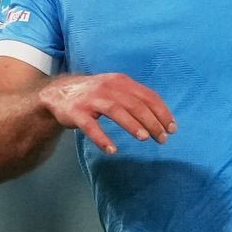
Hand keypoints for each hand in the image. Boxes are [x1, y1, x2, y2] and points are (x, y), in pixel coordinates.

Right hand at [39, 72, 175, 153]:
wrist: (59, 93)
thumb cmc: (96, 95)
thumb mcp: (116, 90)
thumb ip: (136, 99)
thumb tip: (162, 118)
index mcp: (121, 81)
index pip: (148, 96)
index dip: (162, 112)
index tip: (172, 128)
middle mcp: (107, 87)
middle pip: (135, 104)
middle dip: (152, 122)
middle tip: (162, 139)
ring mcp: (91, 99)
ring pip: (116, 111)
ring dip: (132, 125)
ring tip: (144, 138)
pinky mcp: (77, 113)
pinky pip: (90, 126)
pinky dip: (102, 138)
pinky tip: (112, 150)